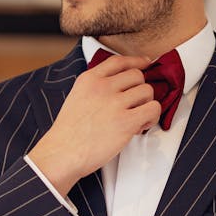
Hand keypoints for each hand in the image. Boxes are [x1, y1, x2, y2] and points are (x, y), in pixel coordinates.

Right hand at [27, 55, 160, 195]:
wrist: (62, 154)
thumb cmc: (68, 133)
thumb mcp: (76, 97)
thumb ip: (95, 87)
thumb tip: (121, 87)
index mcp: (89, 79)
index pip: (119, 61)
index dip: (136, 61)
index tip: (145, 64)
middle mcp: (102, 87)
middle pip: (137, 75)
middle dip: (139, 90)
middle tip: (134, 106)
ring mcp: (115, 103)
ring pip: (147, 91)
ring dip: (146, 105)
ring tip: (136, 119)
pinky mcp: (126, 121)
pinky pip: (153, 109)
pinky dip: (151, 117)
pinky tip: (140, 127)